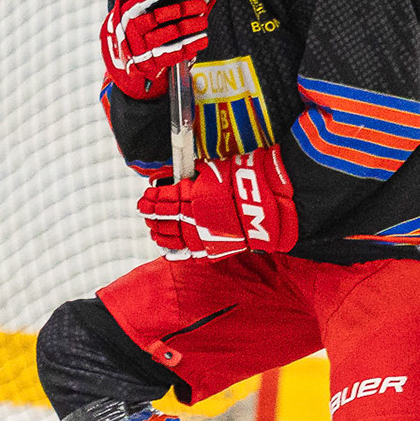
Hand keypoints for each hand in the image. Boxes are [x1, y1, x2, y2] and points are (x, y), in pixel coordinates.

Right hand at [101, 0, 218, 99]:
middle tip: (200, 5)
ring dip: (187, 29)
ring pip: (165, 36)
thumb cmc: (133, 22)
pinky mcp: (147, 63)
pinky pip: (170, 55)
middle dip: (180, 10)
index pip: (141, 0)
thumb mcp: (133, 3)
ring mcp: (138, 48)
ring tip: (203, 22)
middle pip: (156, 18)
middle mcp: (130, 30)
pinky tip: (201, 40)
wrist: (122, 53)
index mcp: (125, 13)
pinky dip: (187, 48)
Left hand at [138, 147, 296, 258]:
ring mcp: (203, 235)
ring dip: (159, 232)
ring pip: (172, 236)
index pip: (163, 199)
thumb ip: (196, 175)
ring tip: (153, 228)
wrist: (274, 207)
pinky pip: (188, 251)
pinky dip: (174, 248)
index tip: (147, 197)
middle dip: (152, 215)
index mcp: (193, 196)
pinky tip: (166, 245)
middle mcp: (195, 217)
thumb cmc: (249, 183)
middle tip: (146, 211)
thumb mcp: (217, 170)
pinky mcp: (214, 249)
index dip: (152, 198)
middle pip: (164, 218)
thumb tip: (179, 175)